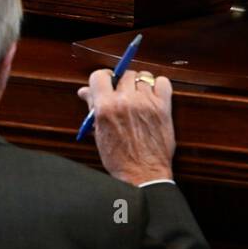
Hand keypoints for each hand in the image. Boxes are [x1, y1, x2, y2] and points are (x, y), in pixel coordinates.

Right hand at [77, 69, 175, 184]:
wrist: (143, 174)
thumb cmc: (119, 157)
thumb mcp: (99, 132)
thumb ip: (93, 107)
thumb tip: (84, 91)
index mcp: (106, 107)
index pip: (100, 76)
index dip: (103, 78)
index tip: (107, 83)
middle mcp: (126, 101)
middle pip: (124, 74)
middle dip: (122, 82)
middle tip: (124, 94)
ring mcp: (146, 103)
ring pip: (143, 76)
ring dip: (140, 85)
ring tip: (139, 98)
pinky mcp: (163, 107)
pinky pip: (163, 82)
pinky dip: (158, 86)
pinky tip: (153, 96)